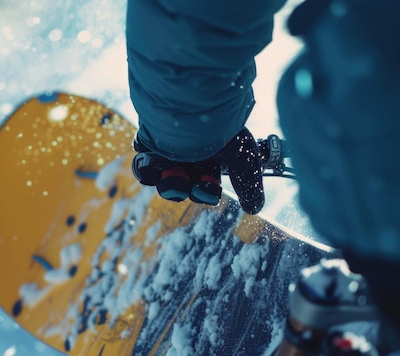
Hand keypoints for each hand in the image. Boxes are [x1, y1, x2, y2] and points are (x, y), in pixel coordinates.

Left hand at [132, 127, 263, 213]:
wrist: (193, 103)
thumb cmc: (221, 128)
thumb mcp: (243, 158)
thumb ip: (249, 184)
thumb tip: (255, 209)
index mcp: (212, 156)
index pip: (207, 186)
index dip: (206, 192)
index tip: (207, 186)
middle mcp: (190, 154)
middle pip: (182, 187)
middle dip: (183, 189)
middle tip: (189, 183)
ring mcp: (168, 150)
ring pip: (163, 181)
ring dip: (168, 183)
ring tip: (172, 174)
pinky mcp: (149, 145)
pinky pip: (143, 167)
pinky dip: (145, 171)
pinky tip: (151, 168)